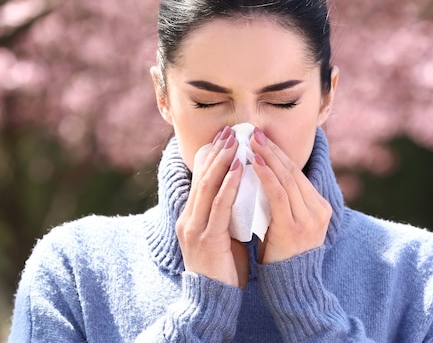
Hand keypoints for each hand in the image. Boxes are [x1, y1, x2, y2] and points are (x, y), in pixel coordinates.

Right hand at [175, 126, 249, 287]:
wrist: (213, 300)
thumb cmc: (224, 268)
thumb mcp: (224, 235)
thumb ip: (228, 215)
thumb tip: (244, 193)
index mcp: (191, 217)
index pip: (200, 180)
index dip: (212, 156)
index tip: (225, 138)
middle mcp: (189, 219)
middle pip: (202, 177)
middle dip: (217, 152)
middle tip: (231, 131)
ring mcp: (194, 228)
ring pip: (208, 186)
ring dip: (223, 161)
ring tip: (235, 142)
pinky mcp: (206, 238)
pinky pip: (219, 205)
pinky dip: (229, 184)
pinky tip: (239, 169)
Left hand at [250, 128, 331, 263]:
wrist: (289, 287)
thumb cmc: (281, 255)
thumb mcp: (287, 225)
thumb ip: (282, 204)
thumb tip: (263, 179)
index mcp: (319, 208)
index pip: (297, 174)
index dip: (279, 154)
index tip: (262, 139)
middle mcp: (318, 211)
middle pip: (293, 172)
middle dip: (273, 150)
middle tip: (254, 132)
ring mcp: (308, 219)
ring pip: (287, 179)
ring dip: (268, 157)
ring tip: (252, 141)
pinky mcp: (294, 227)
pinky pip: (278, 194)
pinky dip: (266, 175)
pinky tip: (254, 162)